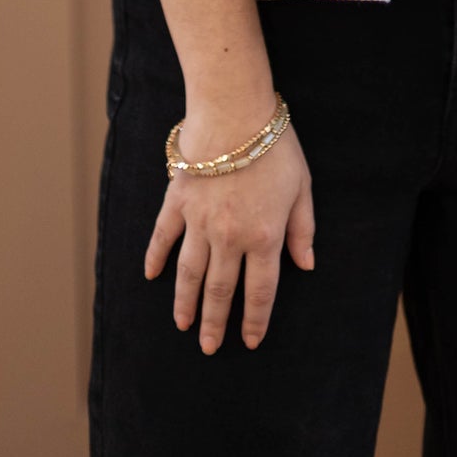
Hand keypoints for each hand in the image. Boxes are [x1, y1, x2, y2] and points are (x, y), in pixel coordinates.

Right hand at [144, 118, 315, 353]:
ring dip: (186, 303)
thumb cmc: (274, 145)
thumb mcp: (301, 187)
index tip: (251, 340)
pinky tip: (151, 276)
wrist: (235, 109)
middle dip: (216, 322)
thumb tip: (305, 264)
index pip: (260, 291)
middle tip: (209, 347)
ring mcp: (199, 221)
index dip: (256, 319)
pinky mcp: (177, 201)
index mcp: (264, 237)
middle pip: (221, 290)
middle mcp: (229, 237)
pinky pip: (163, 237)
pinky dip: (155, 258)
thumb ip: (302, 228)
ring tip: (183, 325)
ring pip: (190, 273)